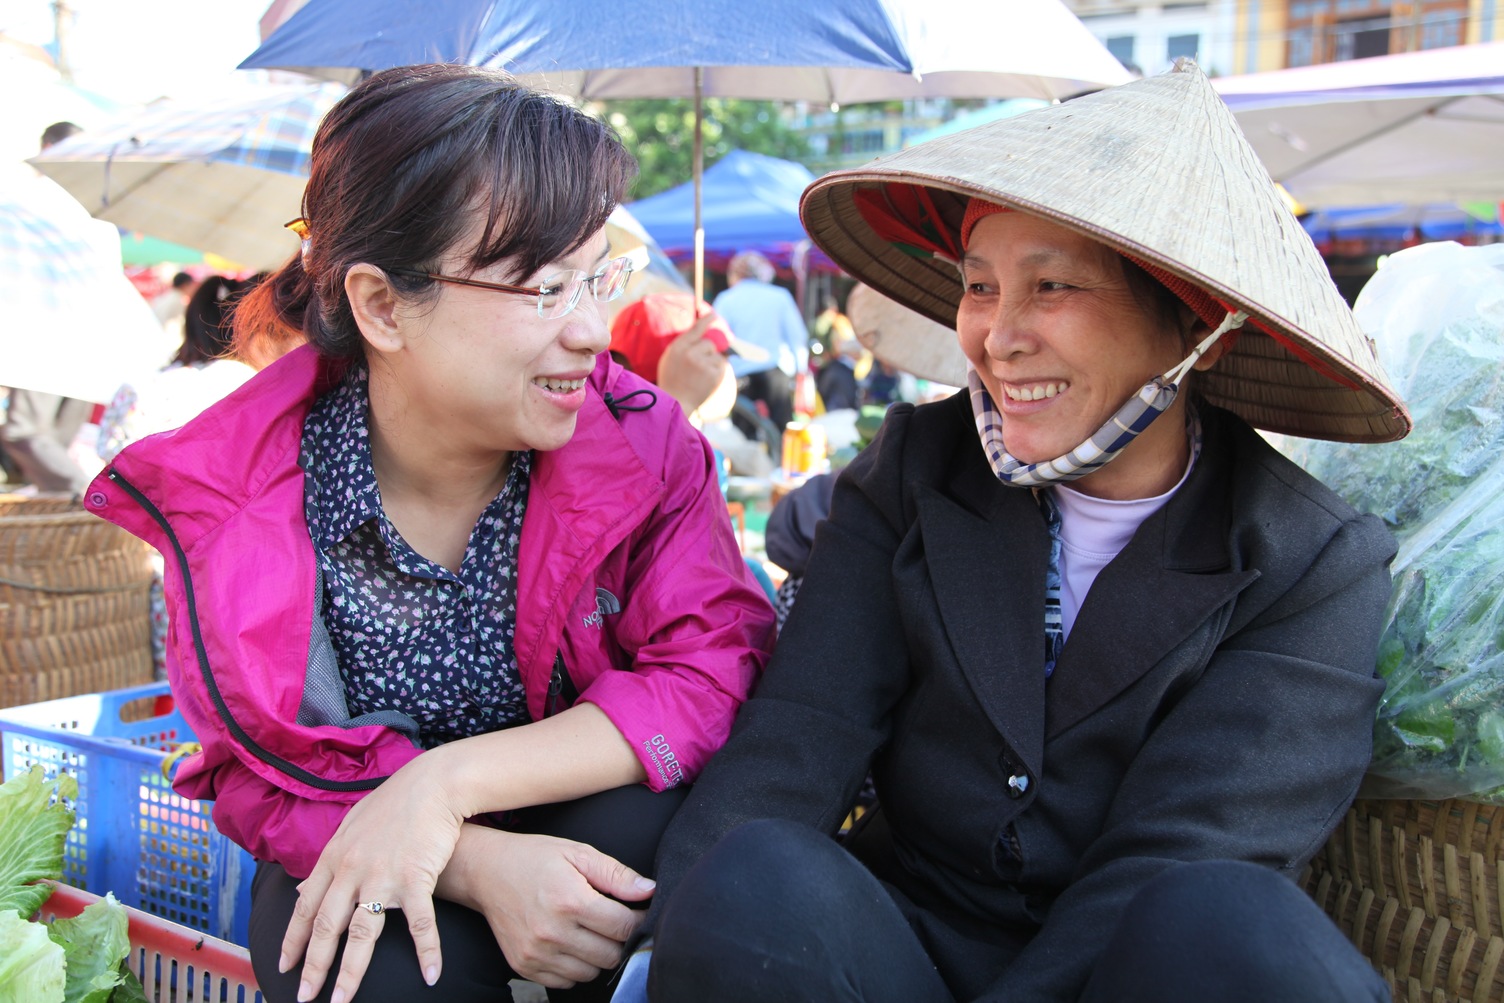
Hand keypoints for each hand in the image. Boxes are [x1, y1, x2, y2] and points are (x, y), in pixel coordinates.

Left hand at [279, 758, 465, 1002]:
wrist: (433, 784)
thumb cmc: (395, 803)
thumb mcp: (351, 825)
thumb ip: (327, 859)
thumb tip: (302, 887)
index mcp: (334, 857)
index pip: (306, 907)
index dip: (293, 939)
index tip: (283, 965)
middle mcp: (352, 870)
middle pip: (327, 927)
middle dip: (313, 967)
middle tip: (303, 997)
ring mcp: (383, 875)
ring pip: (361, 934)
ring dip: (350, 973)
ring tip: (342, 1002)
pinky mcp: (416, 877)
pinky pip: (419, 923)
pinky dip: (427, 951)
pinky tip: (431, 975)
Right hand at [445, 826, 655, 988]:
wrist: (486, 871)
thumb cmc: (535, 858)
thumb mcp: (578, 854)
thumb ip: (617, 875)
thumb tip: (650, 891)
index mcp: (571, 901)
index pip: (624, 927)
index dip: (639, 921)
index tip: (639, 913)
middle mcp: (553, 932)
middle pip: (610, 955)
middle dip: (619, 939)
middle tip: (612, 920)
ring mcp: (536, 953)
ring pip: (590, 972)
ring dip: (597, 955)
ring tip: (588, 930)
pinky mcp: (524, 966)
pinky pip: (565, 982)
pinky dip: (574, 966)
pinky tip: (569, 942)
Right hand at [657, 314, 729, 415]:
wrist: (676, 402)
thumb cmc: (672, 381)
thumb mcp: (670, 358)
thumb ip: (684, 345)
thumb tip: (702, 334)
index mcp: (677, 348)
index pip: (695, 329)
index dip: (706, 321)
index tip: (714, 315)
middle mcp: (690, 353)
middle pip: (709, 343)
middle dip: (708, 352)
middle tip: (700, 365)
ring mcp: (702, 364)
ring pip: (717, 355)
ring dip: (713, 363)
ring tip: (701, 376)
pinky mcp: (713, 374)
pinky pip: (722, 366)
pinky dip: (718, 372)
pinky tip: (707, 381)